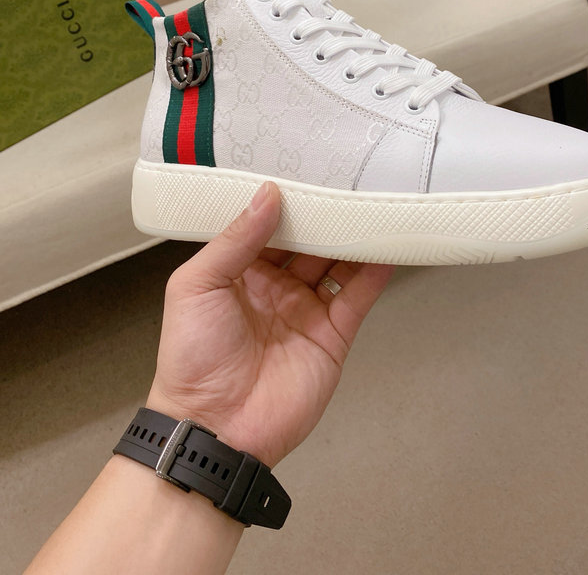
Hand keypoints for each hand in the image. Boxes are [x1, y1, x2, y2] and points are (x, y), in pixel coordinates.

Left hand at [145, 181, 392, 466]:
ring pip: (338, 262)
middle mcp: (276, 286)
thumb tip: (266, 195)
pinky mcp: (333, 334)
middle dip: (326, 213)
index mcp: (238, 271)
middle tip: (346, 179)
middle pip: (309, 240)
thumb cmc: (191, 359)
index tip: (303, 169)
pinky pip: (358, 295)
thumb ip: (234, 239)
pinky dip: (375, 270)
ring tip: (372, 203)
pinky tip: (387, 245)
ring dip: (354, 236)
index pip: (268, 225)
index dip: (285, 200)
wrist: (214, 428)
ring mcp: (306, 309)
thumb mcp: (196, 285)